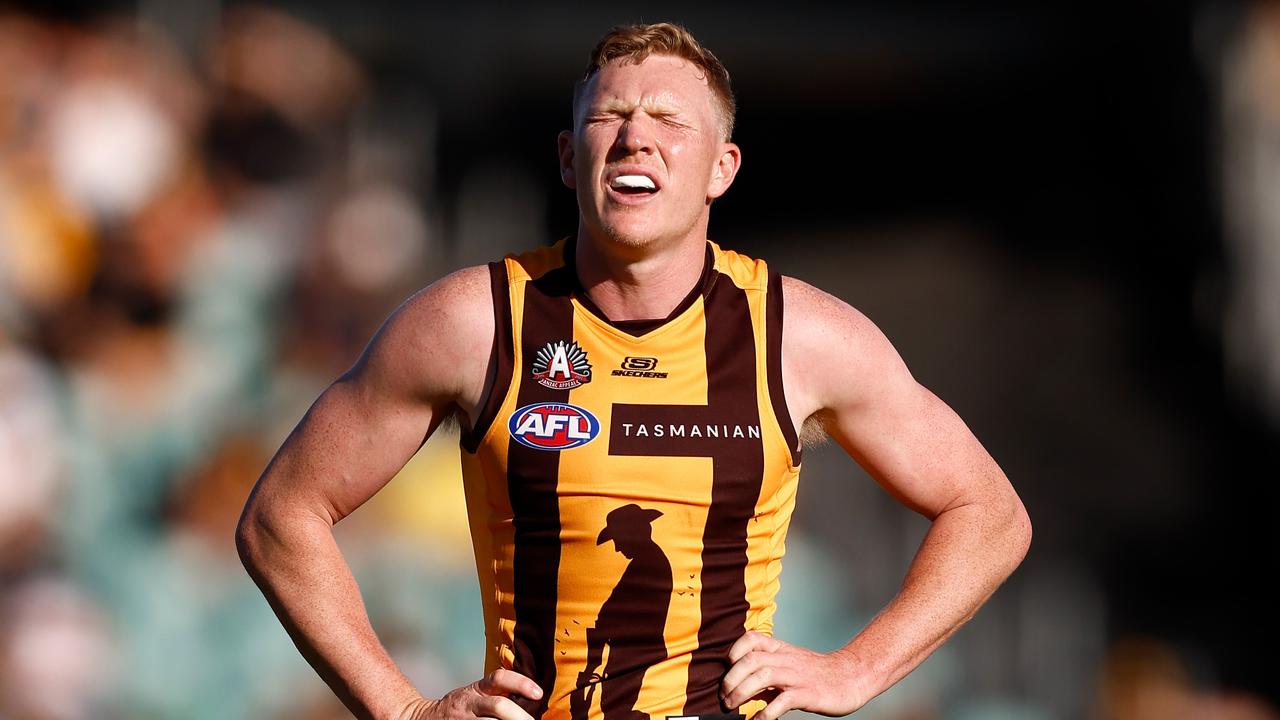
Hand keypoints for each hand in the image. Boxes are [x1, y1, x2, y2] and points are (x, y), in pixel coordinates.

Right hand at [401, 668, 543, 719]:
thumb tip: (532, 698)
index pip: (499, 678)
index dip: (520, 683)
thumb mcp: (476, 693)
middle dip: (519, 716)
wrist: (422, 718)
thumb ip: (497, 693)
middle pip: (498, 706)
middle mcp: (470, 703)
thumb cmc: (460, 707)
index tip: (538, 693)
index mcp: (477, 690)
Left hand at [720, 632, 864, 719]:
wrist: (851, 677)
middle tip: (723, 697)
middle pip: (750, 660)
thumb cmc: (816, 674)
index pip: (751, 639)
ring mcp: (797, 676)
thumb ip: (766, 672)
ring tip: (731, 706)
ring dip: (741, 692)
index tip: (726, 668)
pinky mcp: (807, 694)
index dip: (734, 651)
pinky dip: (765, 713)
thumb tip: (739, 687)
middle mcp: (786, 660)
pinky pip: (782, 701)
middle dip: (731, 679)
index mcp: (780, 650)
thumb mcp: (789, 664)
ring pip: (762, 676)